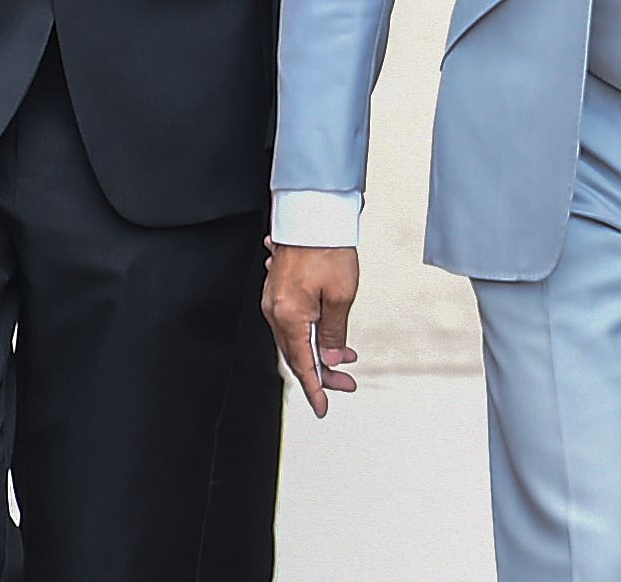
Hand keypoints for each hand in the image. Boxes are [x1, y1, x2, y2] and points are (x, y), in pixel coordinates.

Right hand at [264, 244, 360, 415]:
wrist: (313, 212)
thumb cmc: (326, 247)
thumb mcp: (341, 296)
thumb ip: (335, 333)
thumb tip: (332, 358)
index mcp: (288, 316)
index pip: (302, 363)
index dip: (315, 388)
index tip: (322, 407)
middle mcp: (275, 310)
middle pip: (297, 354)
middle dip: (322, 372)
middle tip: (346, 382)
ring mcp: (274, 300)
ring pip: (295, 339)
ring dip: (319, 351)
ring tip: (345, 357)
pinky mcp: (279, 290)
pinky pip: (293, 322)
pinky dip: (311, 333)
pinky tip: (327, 334)